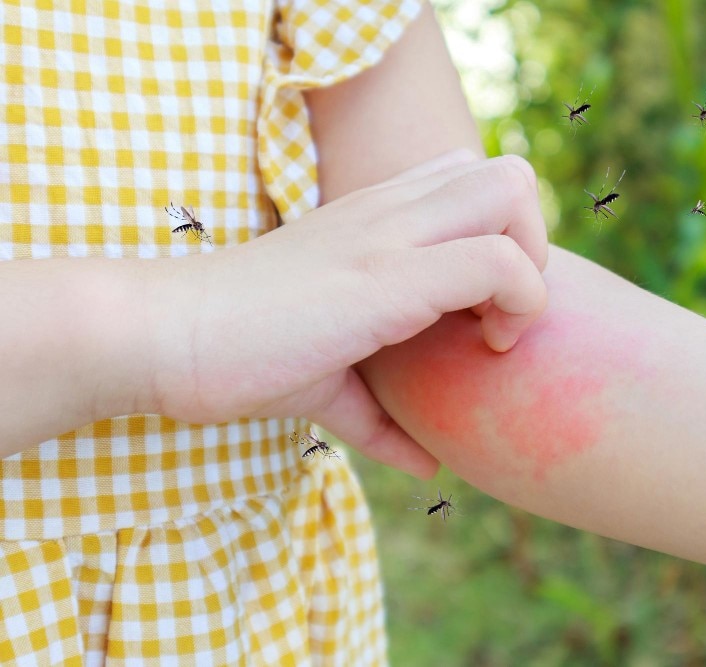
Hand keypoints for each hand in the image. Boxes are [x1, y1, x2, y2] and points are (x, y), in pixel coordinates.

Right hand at [142, 151, 547, 476]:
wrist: (164, 337)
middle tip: (502, 312)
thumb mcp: (330, 381)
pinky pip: (494, 262)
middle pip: (510, 172)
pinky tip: (483, 352)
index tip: (483, 308)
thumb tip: (428, 464)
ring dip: (530, 269)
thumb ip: (383, 416)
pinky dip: (517, 306)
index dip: (503, 240)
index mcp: (380, 217)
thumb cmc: (242, 353)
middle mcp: (391, 209)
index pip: (475, 179)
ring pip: (512, 193)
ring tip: (494, 332)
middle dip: (534, 243)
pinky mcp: (385, 277)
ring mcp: (389, 235)